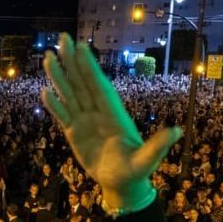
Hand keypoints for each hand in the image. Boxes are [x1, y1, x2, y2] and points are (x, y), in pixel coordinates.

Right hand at [42, 34, 179, 210]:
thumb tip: (177, 132)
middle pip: (83, 83)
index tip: (82, 48)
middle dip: (72, 62)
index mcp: (115, 114)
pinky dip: (54, 104)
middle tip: (63, 39)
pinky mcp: (74, 133)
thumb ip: (158, 145)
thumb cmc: (136, 170)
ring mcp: (85, 121)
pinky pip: (63, 115)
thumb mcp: (147, 159)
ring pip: (70, 94)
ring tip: (48, 58)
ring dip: (59, 77)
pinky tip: (45, 91)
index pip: (99, 86)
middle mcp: (98, 112)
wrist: (122, 182)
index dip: (90, 68)